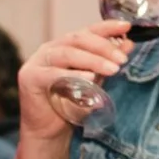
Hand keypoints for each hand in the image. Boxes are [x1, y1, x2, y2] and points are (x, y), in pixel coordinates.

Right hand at [15, 22, 132, 140]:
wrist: (48, 131)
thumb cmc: (70, 105)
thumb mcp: (94, 81)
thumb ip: (107, 63)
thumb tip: (128, 45)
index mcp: (65, 46)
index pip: (87, 31)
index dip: (107, 27)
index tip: (126, 26)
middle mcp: (50, 49)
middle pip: (78, 40)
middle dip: (103, 47)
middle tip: (122, 59)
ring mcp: (38, 62)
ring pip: (67, 53)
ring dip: (92, 60)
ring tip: (112, 69)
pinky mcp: (30, 78)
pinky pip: (53, 74)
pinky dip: (72, 75)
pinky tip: (89, 79)